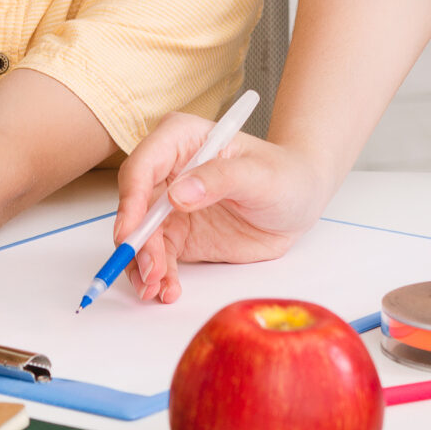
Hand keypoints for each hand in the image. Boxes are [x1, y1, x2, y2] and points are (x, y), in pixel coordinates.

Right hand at [114, 113, 331, 304]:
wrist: (300, 201)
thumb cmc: (285, 175)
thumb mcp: (261, 175)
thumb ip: (220, 179)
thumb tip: (178, 193)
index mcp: (181, 140)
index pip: (142, 166)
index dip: (131, 200)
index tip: (131, 232)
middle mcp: (168, 170)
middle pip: (135, 206)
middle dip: (135, 241)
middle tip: (149, 271)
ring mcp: (170, 204)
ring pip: (140, 235)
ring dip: (140, 264)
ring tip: (154, 288)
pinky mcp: (178, 233)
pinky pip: (158, 256)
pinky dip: (157, 275)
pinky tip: (167, 289)